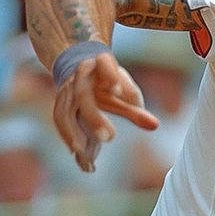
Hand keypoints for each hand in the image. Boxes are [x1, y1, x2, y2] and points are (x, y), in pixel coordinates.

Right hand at [53, 52, 158, 171]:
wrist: (80, 68)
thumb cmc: (108, 82)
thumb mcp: (125, 92)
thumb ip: (136, 110)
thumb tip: (155, 125)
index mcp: (101, 64)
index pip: (105, 65)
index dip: (111, 76)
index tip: (118, 92)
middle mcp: (81, 75)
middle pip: (83, 95)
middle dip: (94, 117)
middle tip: (109, 138)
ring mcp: (67, 88)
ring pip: (65, 109)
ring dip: (72, 131)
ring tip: (82, 151)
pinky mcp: (60, 101)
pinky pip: (59, 118)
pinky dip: (66, 134)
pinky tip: (76, 152)